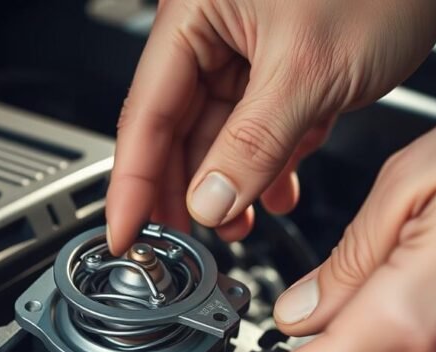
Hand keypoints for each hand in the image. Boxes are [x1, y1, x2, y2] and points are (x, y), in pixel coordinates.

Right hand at [105, 0, 435, 253]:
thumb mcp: (310, 71)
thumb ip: (253, 144)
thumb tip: (209, 201)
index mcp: (196, 12)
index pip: (146, 112)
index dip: (133, 183)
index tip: (125, 235)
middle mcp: (214, 27)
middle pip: (176, 126)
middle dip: (184, 189)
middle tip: (181, 244)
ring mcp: (250, 45)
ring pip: (220, 132)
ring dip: (229, 184)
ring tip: (238, 229)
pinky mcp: (287, 61)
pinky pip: (261, 124)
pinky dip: (269, 162)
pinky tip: (278, 192)